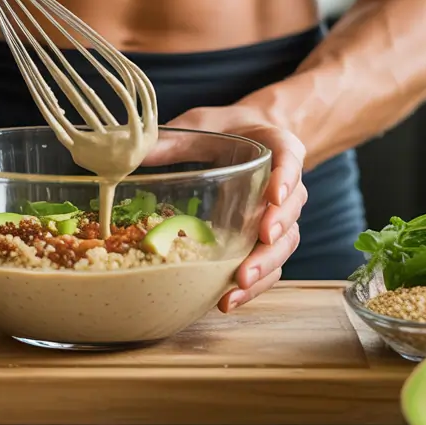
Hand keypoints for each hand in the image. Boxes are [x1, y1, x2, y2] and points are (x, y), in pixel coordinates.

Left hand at [163, 105, 306, 312]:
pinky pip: (270, 264)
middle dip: (274, 237)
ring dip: (265, 268)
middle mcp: (287, 186)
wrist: (249, 135)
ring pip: (284, 244)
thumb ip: (174, 140)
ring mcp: (280, 215)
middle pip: (291, 213)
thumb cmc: (227, 129)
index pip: (291, 162)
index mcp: (280, 149)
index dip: (286, 179)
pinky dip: (254, 284)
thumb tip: (134, 154)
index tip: (274, 196)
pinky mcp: (266, 238)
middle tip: (254, 253)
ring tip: (238, 286)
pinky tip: (227, 300)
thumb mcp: (201, 125)